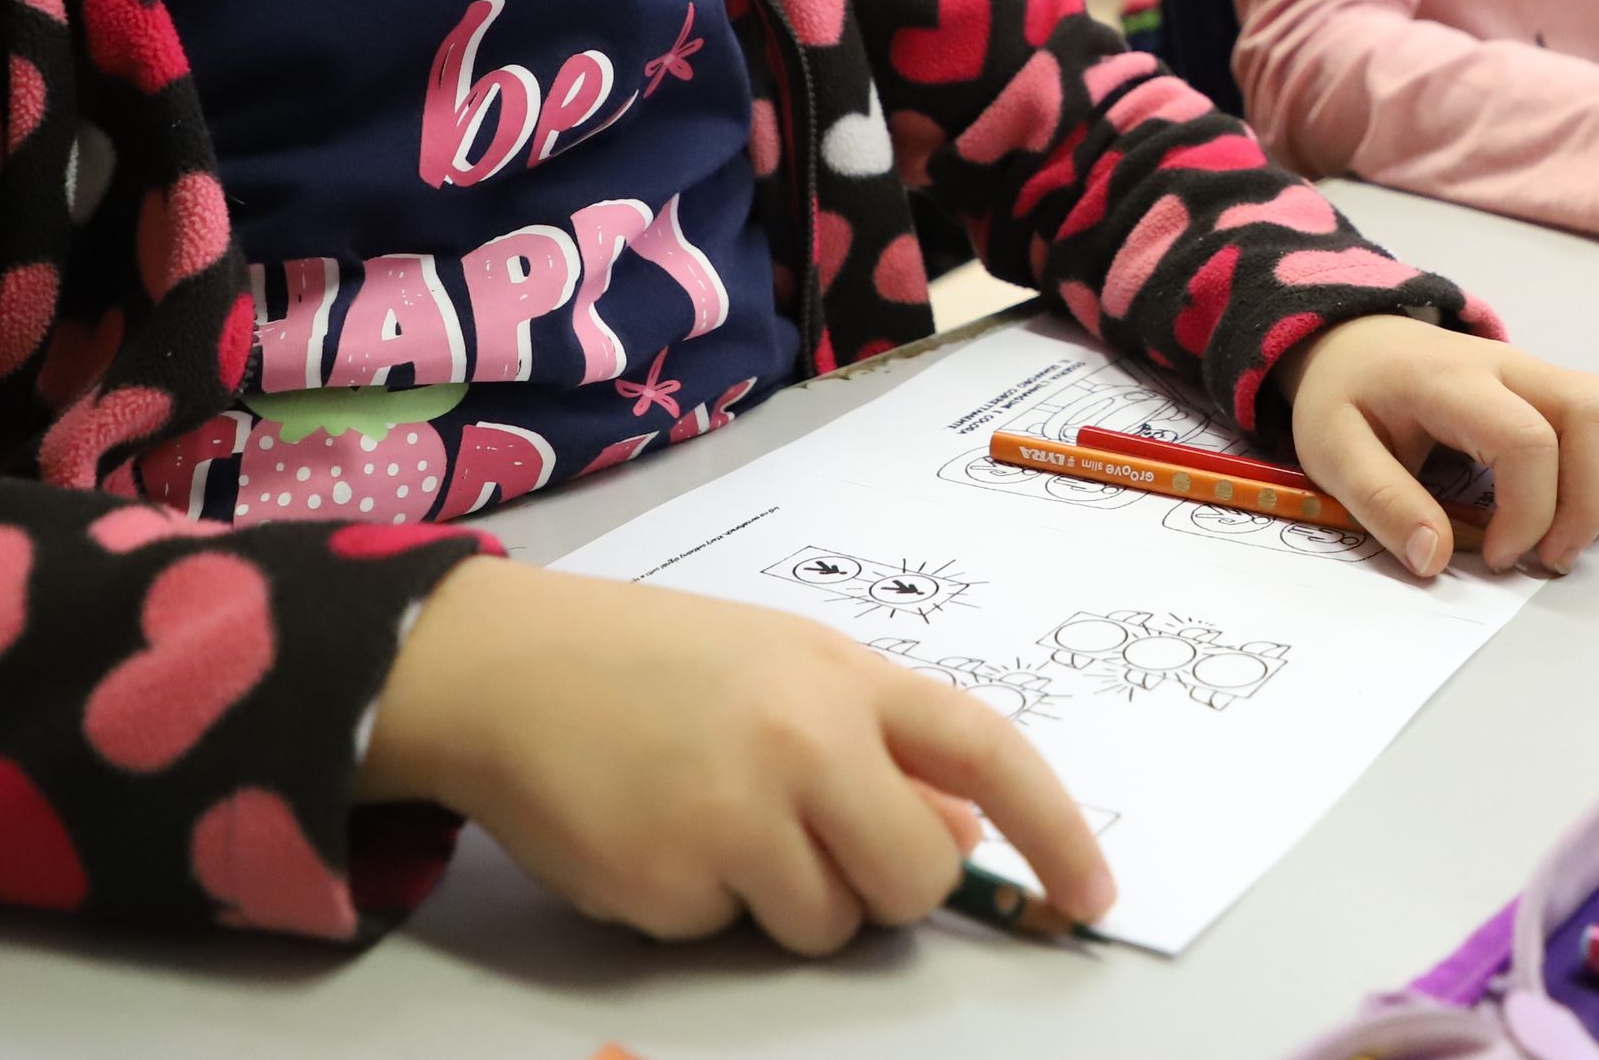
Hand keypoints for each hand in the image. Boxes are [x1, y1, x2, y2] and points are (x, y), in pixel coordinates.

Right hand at [361, 557, 1112, 951]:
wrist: (505, 668)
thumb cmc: (655, 662)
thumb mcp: (782, 669)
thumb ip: (875, 745)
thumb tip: (960, 837)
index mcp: (843, 677)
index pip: (985, 751)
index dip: (1055, 827)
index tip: (1093, 892)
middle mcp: (803, 743)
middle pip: (914, 876)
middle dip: (889, 889)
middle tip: (820, 846)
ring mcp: (734, 819)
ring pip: (827, 926)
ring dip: (789, 901)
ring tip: (715, 818)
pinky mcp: (669, 887)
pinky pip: (730, 937)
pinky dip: (705, 907)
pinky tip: (655, 836)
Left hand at [1278, 315, 1598, 578]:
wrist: (1355, 342)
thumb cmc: (1344, 396)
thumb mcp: (1331, 450)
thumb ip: (1380, 501)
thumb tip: (1433, 558)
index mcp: (1450, 379)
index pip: (1526, 439)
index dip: (1527, 512)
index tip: (1494, 557)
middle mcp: (1508, 365)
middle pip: (1594, 414)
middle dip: (1590, 500)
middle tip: (1551, 557)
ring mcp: (1537, 371)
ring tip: (1568, 537)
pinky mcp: (1552, 386)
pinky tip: (1577, 510)